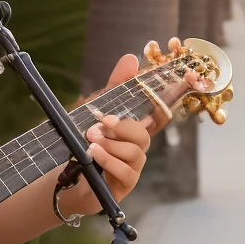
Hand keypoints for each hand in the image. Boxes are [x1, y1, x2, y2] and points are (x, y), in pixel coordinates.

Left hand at [61, 52, 152, 212]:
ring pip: (134, 152)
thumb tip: (130, 58)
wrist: (67, 179)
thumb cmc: (86, 142)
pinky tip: (94, 155)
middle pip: (144, 134)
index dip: (167, 103)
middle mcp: (138, 147)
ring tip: (90, 140)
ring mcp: (133, 167)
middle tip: (98, 124)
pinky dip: (109, 161)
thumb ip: (114, 87)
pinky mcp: (125, 184)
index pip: (158, 115)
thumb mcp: (95, 110)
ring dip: (111, 144)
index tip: (177, 86)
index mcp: (134, 127)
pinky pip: (126, 172)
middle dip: (122, 127)